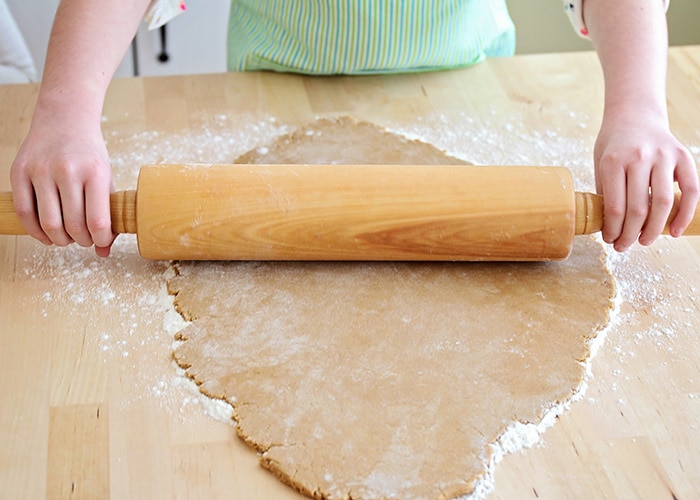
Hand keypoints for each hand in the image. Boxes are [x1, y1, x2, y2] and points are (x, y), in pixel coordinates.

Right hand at [10, 107, 114, 256]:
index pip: (97, 221)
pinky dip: (35, 231)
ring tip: (66, 237)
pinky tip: (45, 234)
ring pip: (48, 223)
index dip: (99, 240)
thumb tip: (104, 252)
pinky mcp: (19, 172)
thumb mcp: (105, 180)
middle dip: (80, 241)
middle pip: (72, 226)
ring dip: (59, 240)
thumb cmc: (89, 155)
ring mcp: (41, 170)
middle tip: (83, 240)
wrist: (65, 121)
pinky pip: (24, 212)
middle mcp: (68, 170)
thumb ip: (107, 215)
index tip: (100, 241)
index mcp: (95, 173)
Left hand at [594, 116, 698, 251]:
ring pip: (663, 202)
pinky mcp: (683, 156)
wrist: (634, 114)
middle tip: (624, 246)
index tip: (610, 240)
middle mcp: (639, 157)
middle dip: (630, 234)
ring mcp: (664, 156)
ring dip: (654, 229)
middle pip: (638, 208)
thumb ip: (607, 192)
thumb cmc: (614, 145)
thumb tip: (610, 227)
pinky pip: (691, 190)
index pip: (615, 207)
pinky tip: (675, 231)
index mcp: (614, 161)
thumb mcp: (600, 165)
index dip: (613, 230)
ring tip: (645, 241)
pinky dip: (685, 214)